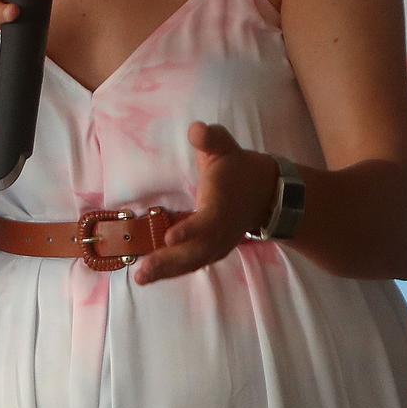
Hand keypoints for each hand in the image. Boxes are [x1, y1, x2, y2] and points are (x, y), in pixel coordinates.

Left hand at [131, 123, 276, 285]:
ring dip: (167, 271)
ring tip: (141, 278)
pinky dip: (174, 271)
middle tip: (142, 270)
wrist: (265, 194)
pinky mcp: (214, 251)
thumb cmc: (238, 167)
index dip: (190, 231)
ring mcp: (219, 245)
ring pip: (193, 262)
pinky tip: (152, 275)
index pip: (207, 222)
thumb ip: (211, 139)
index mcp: (221, 206)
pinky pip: (193, 264)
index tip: (169, 237)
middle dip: (169, 261)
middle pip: (196, 251)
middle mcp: (221, 231)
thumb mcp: (226, 147)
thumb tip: (196, 130)